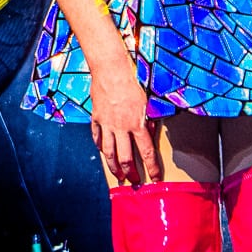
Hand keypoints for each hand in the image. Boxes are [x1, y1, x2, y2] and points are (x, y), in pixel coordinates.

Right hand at [88, 58, 159, 184]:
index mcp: (137, 124)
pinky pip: (97, 137)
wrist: (111, 69)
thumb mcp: (148, 101)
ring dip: (113, 167)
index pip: (146, 152)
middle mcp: (121, 128)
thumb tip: (150, 133)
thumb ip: (149, 119)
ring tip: (117, 175)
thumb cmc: (132, 82)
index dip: (151, 168)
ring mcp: (107, 124)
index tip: (154, 179)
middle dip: (130, 173)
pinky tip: (102, 151)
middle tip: (133, 182)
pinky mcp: (96, 118)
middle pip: (125, 158)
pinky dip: (100, 146)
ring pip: (109, 152)